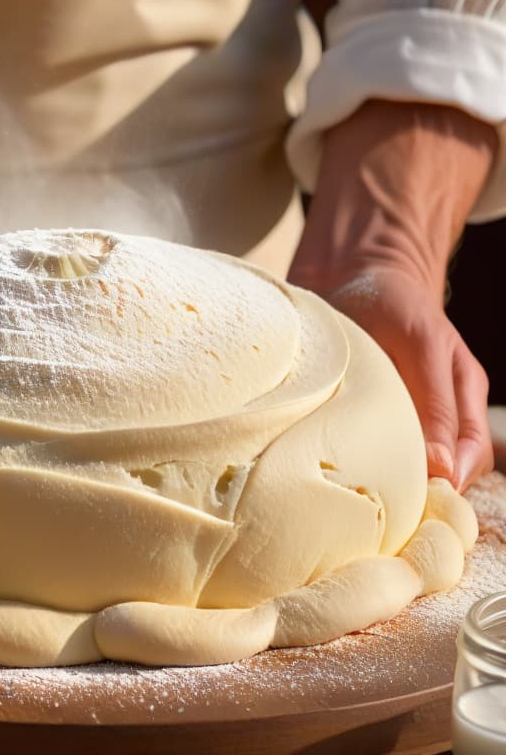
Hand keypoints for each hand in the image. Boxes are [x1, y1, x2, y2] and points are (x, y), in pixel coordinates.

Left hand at [292, 265, 491, 491]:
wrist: (349, 275)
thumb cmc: (394, 302)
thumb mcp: (422, 345)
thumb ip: (436, 404)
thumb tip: (443, 469)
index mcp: (458, 402)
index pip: (466, 462)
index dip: (446, 487)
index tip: (413, 502)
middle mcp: (429, 417)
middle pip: (431, 475)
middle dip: (408, 496)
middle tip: (373, 510)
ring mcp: (392, 419)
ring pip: (392, 468)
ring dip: (373, 482)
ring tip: (344, 493)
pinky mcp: (354, 417)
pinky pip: (353, 451)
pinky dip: (340, 462)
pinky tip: (319, 468)